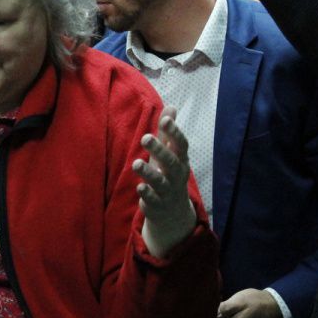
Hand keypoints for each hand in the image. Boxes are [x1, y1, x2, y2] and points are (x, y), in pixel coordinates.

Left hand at [135, 107, 197, 257]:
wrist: (173, 211)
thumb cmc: (169, 173)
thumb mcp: (169, 153)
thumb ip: (167, 132)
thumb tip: (171, 107)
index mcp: (180, 160)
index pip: (180, 145)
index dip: (174, 132)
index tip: (165, 120)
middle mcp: (176, 175)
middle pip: (170, 162)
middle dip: (159, 150)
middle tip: (145, 138)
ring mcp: (167, 191)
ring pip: (160, 181)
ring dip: (149, 172)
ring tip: (136, 163)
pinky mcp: (157, 204)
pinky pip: (153, 199)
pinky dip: (147, 194)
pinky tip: (139, 187)